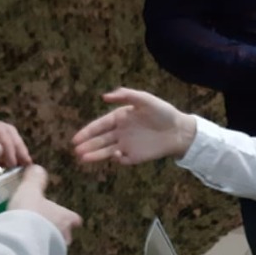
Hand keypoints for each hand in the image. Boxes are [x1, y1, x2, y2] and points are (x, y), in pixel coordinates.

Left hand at [0, 112, 31, 172]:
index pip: (0, 129)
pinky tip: (13, 168)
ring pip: (6, 140)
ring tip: (23, 166)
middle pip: (8, 132)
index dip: (9, 145)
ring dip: (16, 152)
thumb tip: (1, 150)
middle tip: (26, 164)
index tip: (13, 162)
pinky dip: (8, 158)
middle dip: (18, 147)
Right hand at [8, 165, 82, 244]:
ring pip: (56, 248)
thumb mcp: (29, 191)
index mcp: (65, 217)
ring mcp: (57, 252)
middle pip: (67, 235)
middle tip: (45, 230)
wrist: (19, 241)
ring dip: (47, 245)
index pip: (75, 219)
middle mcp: (65, 235)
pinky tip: (27, 254)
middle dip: (58, 233)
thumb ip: (35, 179)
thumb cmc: (28, 213)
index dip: (70, 218)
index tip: (66, 218)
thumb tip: (37, 168)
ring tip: (34, 243)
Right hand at [72, 88, 195, 164]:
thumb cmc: (163, 112)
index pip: (100, 125)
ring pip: (106, 151)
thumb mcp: (145, 99)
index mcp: (120, 118)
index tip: (76, 138)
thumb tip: (104, 96)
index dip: (87, 131)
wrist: (179, 130)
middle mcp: (120, 132)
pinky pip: (122, 159)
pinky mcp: (135, 156)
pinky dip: (116, 158)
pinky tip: (114, 154)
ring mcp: (127, 145)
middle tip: (76, 150)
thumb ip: (126, 95)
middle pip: (100, 140)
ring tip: (83, 158)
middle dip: (87, 145)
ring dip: (95, 155)